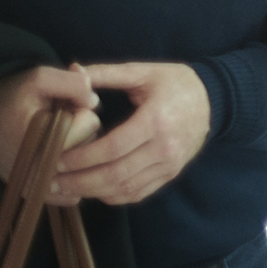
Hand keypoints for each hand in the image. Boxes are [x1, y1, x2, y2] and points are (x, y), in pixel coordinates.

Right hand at [0, 65, 101, 204]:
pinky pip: (73, 191)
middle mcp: (44, 170)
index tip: (65, 107)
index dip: (82, 111)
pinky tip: (61, 159)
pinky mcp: (38, 195)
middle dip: (81, 131)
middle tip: (58, 124)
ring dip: (78, 150)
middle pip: (91, 147)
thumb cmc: (9, 100)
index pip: (90, 124)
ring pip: (84, 166)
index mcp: (45, 140)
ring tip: (55, 138)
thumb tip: (94, 101)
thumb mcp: (38, 79)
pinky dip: (72, 174)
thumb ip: (72, 84)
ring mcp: (41, 186)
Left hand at [53, 63, 210, 204]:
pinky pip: (138, 193)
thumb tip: (72, 71)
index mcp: (155, 120)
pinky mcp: (172, 173)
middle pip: (115, 174)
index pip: (111, 149)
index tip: (56, 159)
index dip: (80, 158)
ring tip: (66, 188)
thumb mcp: (143, 72)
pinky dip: (113, 196)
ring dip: (91, 192)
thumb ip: (106, 73)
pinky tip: (94, 191)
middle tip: (51, 181)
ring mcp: (170, 164)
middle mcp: (164, 147)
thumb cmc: (176, 82)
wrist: (214, 99)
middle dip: (79, 181)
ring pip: (124, 188)